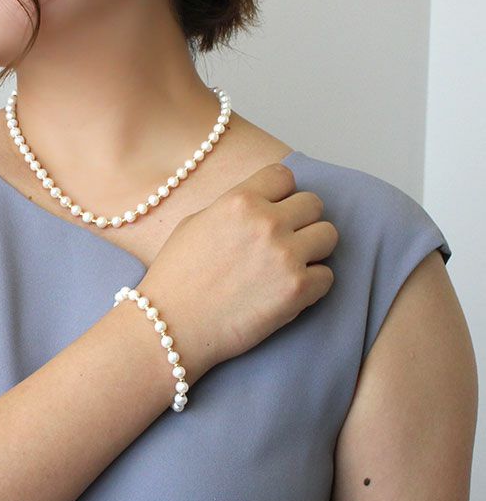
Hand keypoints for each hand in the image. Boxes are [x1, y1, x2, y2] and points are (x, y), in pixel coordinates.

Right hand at [140, 163, 338, 374]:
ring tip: (291, 263)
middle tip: (284, 239)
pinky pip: (327, 276)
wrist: (172, 325)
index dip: (280, 193)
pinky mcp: (298, 290)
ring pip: (328, 235)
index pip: (284, 175)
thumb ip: (234, 207)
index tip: (274, 209)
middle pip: (313, 204)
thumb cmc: (176, 275)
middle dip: (300, 220)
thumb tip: (262, 204)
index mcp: (240, 200)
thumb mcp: (196, 222)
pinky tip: (288, 289)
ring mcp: (285, 256)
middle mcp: (266, 222)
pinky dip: (312, 283)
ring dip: (313, 248)